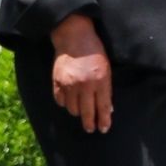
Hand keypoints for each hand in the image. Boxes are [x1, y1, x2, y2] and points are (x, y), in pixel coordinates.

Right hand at [50, 13, 112, 133]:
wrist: (73, 36)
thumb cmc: (93, 50)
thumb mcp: (106, 68)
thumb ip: (106, 88)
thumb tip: (108, 108)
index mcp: (100, 80)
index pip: (103, 107)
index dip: (104, 120)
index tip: (104, 129)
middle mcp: (84, 85)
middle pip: (87, 112)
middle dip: (90, 124)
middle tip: (90, 129)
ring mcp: (69, 84)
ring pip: (73, 109)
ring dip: (77, 112)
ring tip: (80, 111)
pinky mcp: (57, 82)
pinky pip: (60, 101)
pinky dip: (65, 103)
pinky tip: (69, 101)